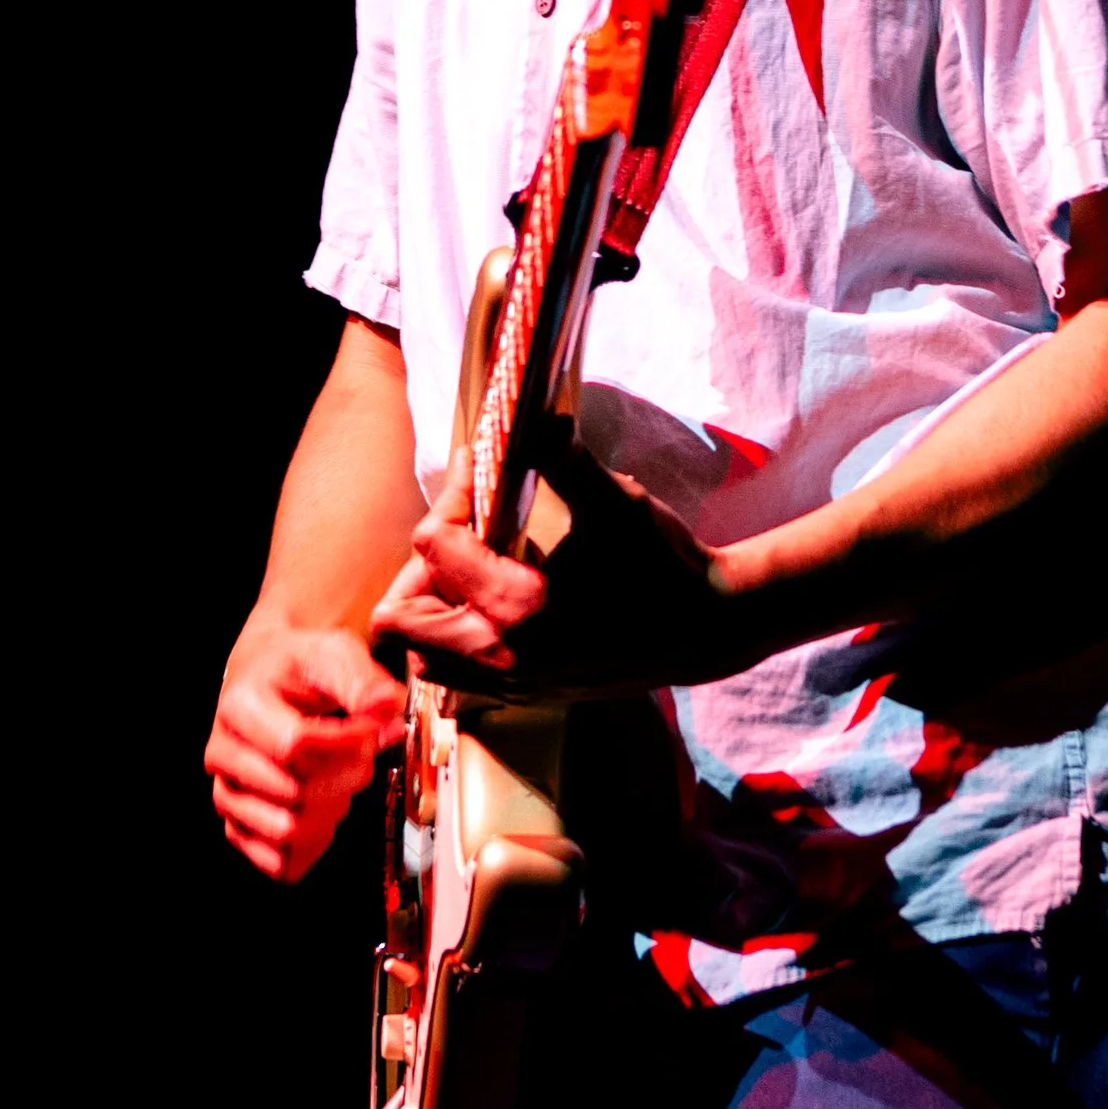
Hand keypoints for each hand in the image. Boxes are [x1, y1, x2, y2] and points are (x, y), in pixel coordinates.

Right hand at [204, 621, 403, 883]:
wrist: (269, 677)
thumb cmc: (300, 667)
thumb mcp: (335, 654)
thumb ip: (364, 681)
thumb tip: (386, 707)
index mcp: (240, 705)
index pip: (297, 745)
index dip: (349, 743)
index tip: (374, 729)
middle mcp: (223, 752)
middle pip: (297, 791)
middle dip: (346, 775)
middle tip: (360, 753)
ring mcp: (228, 793)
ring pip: (288, 830)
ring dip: (331, 809)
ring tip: (340, 778)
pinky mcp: (238, 826)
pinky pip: (280, 862)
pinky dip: (314, 845)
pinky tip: (326, 810)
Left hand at [368, 442, 749, 697]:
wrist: (708, 629)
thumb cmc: (664, 564)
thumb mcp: (615, 501)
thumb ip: (563, 456)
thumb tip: (530, 415)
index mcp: (517, 603)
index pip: (432, 544)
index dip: (450, 495)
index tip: (478, 473)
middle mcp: (503, 654)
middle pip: (399, 621)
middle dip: (416, 571)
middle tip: (458, 537)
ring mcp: (513, 682)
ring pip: (425, 655)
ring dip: (432, 611)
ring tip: (472, 570)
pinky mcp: (527, 693)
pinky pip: (458, 675)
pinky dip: (457, 639)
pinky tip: (498, 598)